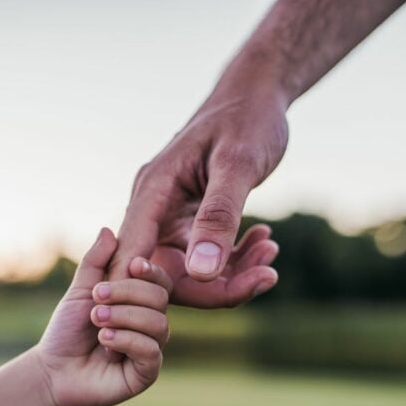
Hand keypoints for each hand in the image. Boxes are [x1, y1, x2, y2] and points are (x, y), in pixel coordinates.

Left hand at [36, 228, 171, 405]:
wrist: (53, 369)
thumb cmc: (68, 328)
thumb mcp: (81, 290)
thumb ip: (95, 262)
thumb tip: (107, 230)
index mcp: (139, 301)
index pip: (160, 280)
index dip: (151, 271)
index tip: (132, 265)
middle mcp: (151, 322)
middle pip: (160, 297)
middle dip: (127, 293)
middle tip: (96, 299)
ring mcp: (151, 347)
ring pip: (158, 323)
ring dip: (123, 317)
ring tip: (97, 321)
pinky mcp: (147, 372)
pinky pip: (151, 350)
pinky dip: (126, 340)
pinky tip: (104, 341)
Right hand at [112, 87, 286, 307]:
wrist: (254, 97)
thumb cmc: (246, 119)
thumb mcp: (237, 164)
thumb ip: (218, 217)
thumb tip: (202, 272)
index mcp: (152, 192)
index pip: (134, 256)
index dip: (149, 292)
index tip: (197, 308)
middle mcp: (154, 208)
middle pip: (165, 272)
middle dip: (215, 286)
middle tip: (266, 276)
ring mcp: (172, 215)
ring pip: (189, 268)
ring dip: (231, 273)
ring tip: (271, 252)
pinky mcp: (191, 219)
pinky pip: (205, 255)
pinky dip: (235, 257)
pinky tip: (264, 241)